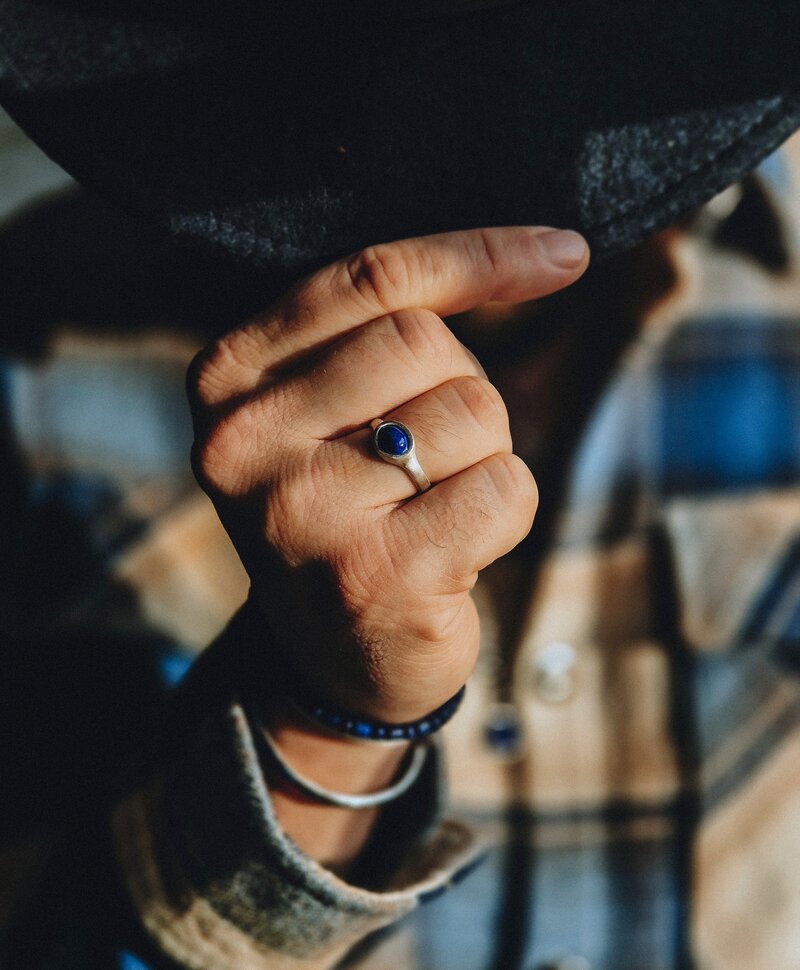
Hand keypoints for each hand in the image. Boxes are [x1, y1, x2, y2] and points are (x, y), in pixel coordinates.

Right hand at [188, 227, 587, 723]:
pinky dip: (508, 510)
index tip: (564, 253)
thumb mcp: (328, 412)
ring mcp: (305, 510)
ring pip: (473, 409)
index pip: (367, 279)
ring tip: (434, 507)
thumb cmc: (349, 512)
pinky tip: (459, 550)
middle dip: (463, 390)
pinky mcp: (376, 573)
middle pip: (426, 342)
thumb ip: (381, 332)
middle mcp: (244, 441)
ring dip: (486, 453)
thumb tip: (547, 251)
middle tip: (432, 459)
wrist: (333, 661)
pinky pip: (505, 486)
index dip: (477, 255)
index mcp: (227, 378)